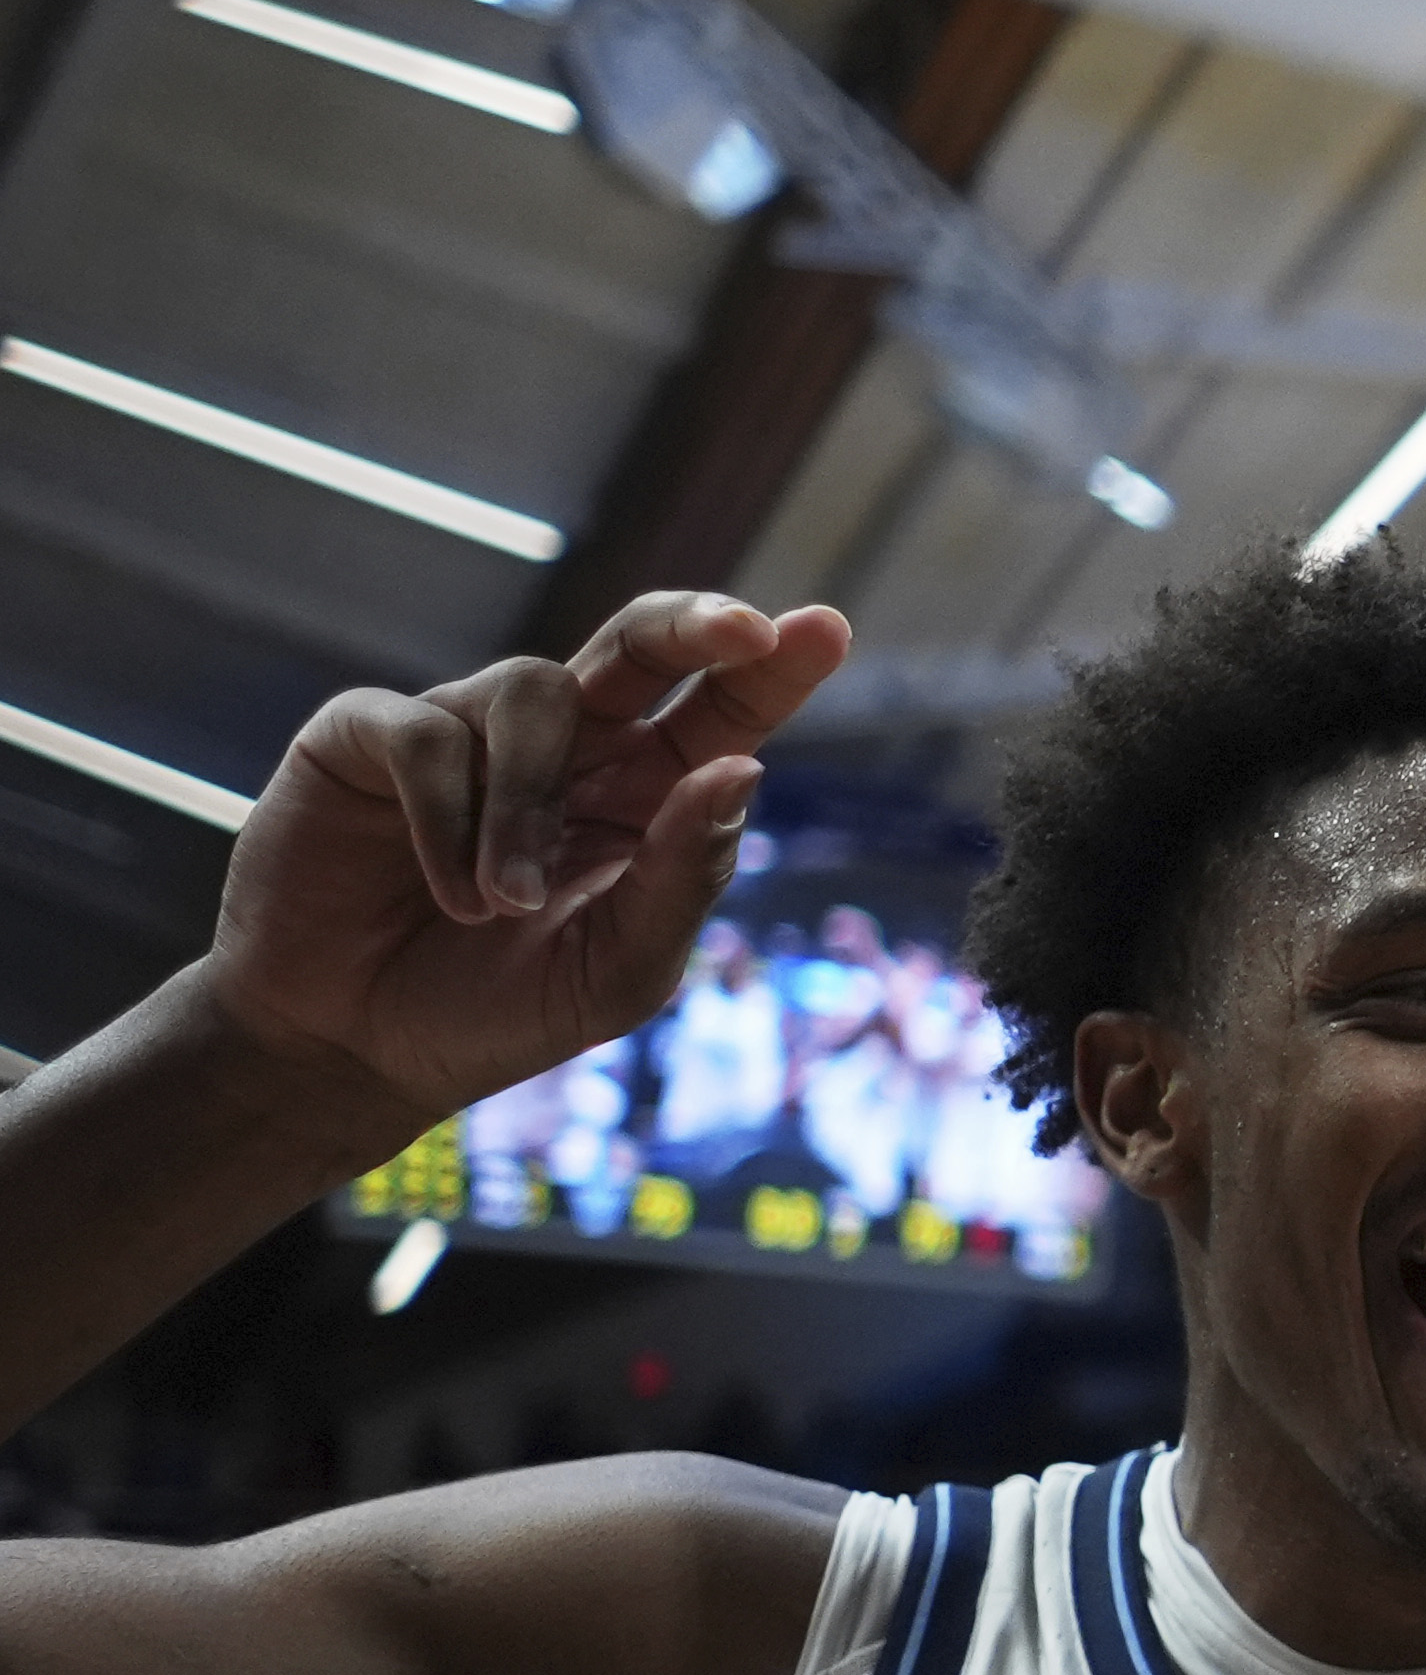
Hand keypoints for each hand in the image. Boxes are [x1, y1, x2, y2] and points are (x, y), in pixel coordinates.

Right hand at [204, 590, 849, 1143]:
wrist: (351, 1050)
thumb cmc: (497, 1012)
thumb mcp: (618, 969)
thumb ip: (682, 876)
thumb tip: (742, 768)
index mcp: (643, 797)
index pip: (721, 712)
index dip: (770, 667)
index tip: (825, 628)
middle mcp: (565, 749)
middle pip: (640, 643)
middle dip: (693, 624)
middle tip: (743, 628)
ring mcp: (467, 731)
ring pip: (534, 694)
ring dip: (527, 807)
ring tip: (503, 906)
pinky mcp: (368, 737)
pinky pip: (427, 734)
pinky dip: (446, 818)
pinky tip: (448, 892)